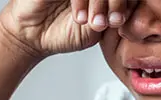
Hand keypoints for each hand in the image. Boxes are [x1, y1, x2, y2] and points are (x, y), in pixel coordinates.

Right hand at [0, 0, 135, 56]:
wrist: (33, 36)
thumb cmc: (64, 33)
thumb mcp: (94, 30)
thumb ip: (111, 19)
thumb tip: (127, 12)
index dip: (125, 3)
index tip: (120, 22)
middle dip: (117, 2)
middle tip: (112, 22)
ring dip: (99, 3)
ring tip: (94, 23)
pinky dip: (81, 2)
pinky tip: (80, 17)